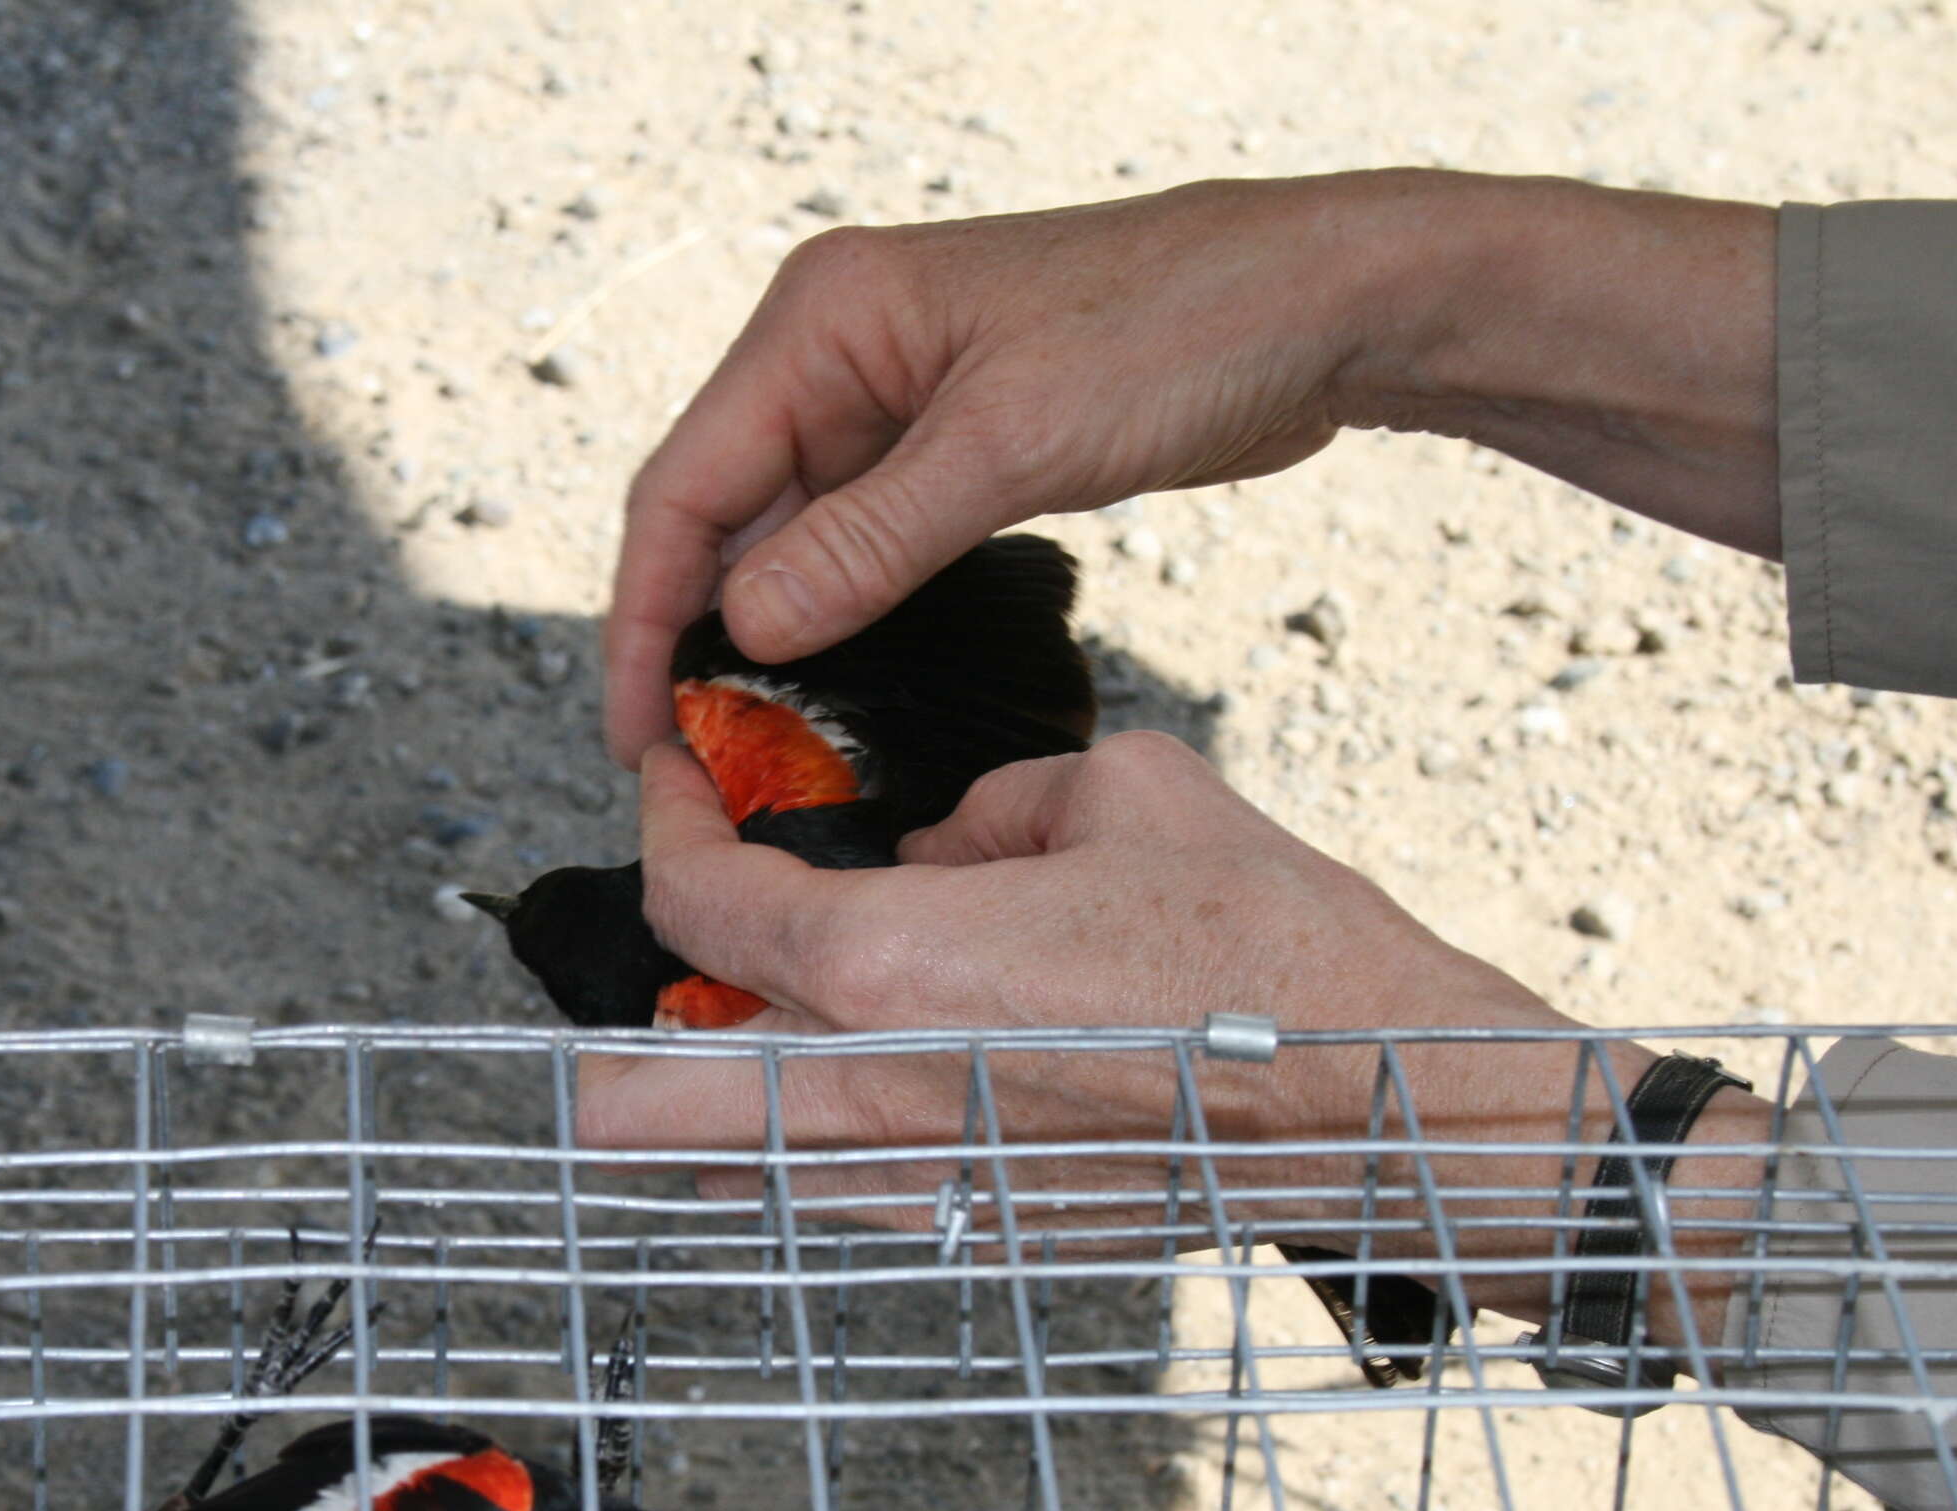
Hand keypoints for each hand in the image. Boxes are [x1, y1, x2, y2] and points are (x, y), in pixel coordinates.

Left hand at [575, 733, 1770, 1332]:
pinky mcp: (978, 1238)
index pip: (693, 906)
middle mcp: (869, 1093)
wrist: (1376, 1101)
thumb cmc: (1263, 945)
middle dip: (614, 1042)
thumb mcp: (1120, 793)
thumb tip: (942, 851)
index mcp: (885, 964)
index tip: (678, 790)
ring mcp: (917, 1188)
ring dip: (722, 1096)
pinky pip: (839, 1198)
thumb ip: (988, 814)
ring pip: (730, 1168)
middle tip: (664, 972)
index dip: (665, 828)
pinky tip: (892, 1082)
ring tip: (778, 1025)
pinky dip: (819, 1144)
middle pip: (636, 1108)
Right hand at [603, 170, 1776, 765]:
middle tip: (690, 760)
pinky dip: (838, 617)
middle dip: (693, 635)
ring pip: (787, 538)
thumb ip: (871, 541)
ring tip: (749, 746)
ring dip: (765, 637)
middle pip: (720, 513)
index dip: (645, 612)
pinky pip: (858, 544)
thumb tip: (748, 629)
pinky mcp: (948, 447)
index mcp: (825, 320)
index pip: (685, 481)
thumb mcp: (1011, 443)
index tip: (639, 727)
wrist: (1318, 304)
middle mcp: (837, 354)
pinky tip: (833, 692)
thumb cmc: (1181, 327)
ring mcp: (891, 402)